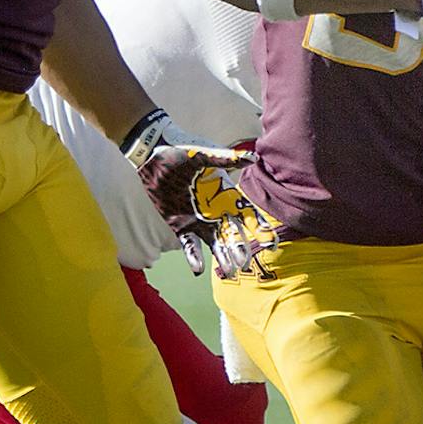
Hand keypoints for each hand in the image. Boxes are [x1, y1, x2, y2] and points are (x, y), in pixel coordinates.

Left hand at [127, 109, 254, 273]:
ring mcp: (198, 221)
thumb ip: (226, 159)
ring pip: (215, 243)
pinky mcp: (180, 226)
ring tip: (229, 271)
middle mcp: (216, 211)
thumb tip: (253, 157)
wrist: (152, 156)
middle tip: (244, 261)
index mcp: (226, 194)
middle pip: (232, 233)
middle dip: (239, 248)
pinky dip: (194, 257)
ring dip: (222, 257)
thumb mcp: (202, 155)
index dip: (260, 228)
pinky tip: (198, 269)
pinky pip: (190, 245)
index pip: (248, 214)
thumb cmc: (179, 152)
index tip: (270, 243)